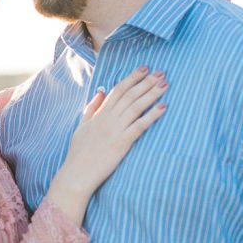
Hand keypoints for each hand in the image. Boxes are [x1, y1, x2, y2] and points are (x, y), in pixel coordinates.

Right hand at [49, 67, 166, 222]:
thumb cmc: (78, 153)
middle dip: (146, 82)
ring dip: (152, 94)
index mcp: (99, 113)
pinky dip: (152, 115)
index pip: (118, 90)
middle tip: (161, 72)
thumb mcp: (81, 126)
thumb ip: (91, 108)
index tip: (144, 69)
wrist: (77, 173)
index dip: (132, 78)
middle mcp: (108, 118)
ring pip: (136, 106)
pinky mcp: (122, 143)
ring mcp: (115, 130)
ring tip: (165, 84)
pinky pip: (140, 126)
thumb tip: (101, 92)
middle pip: (130, 95)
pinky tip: (163, 107)